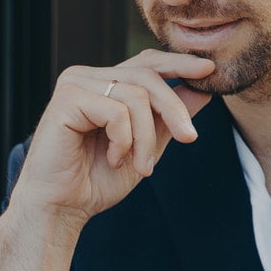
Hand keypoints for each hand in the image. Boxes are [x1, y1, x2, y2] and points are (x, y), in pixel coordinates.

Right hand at [8, 50, 216, 227]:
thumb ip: (167, 119)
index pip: (147, 63)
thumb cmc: (95, 181)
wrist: (61, 208)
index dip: (179, 63)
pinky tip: (114, 159)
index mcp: (103, 83)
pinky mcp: (67, 99)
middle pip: (147, 76)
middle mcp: (87, 77)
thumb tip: (202, 91)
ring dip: (147, 138)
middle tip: (190, 139)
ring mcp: (75, 84)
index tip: (209, 71)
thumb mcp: (145, 147)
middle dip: (174, 109)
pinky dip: (124, 141)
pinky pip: (116, 112)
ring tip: (141, 166)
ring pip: (135, 96)